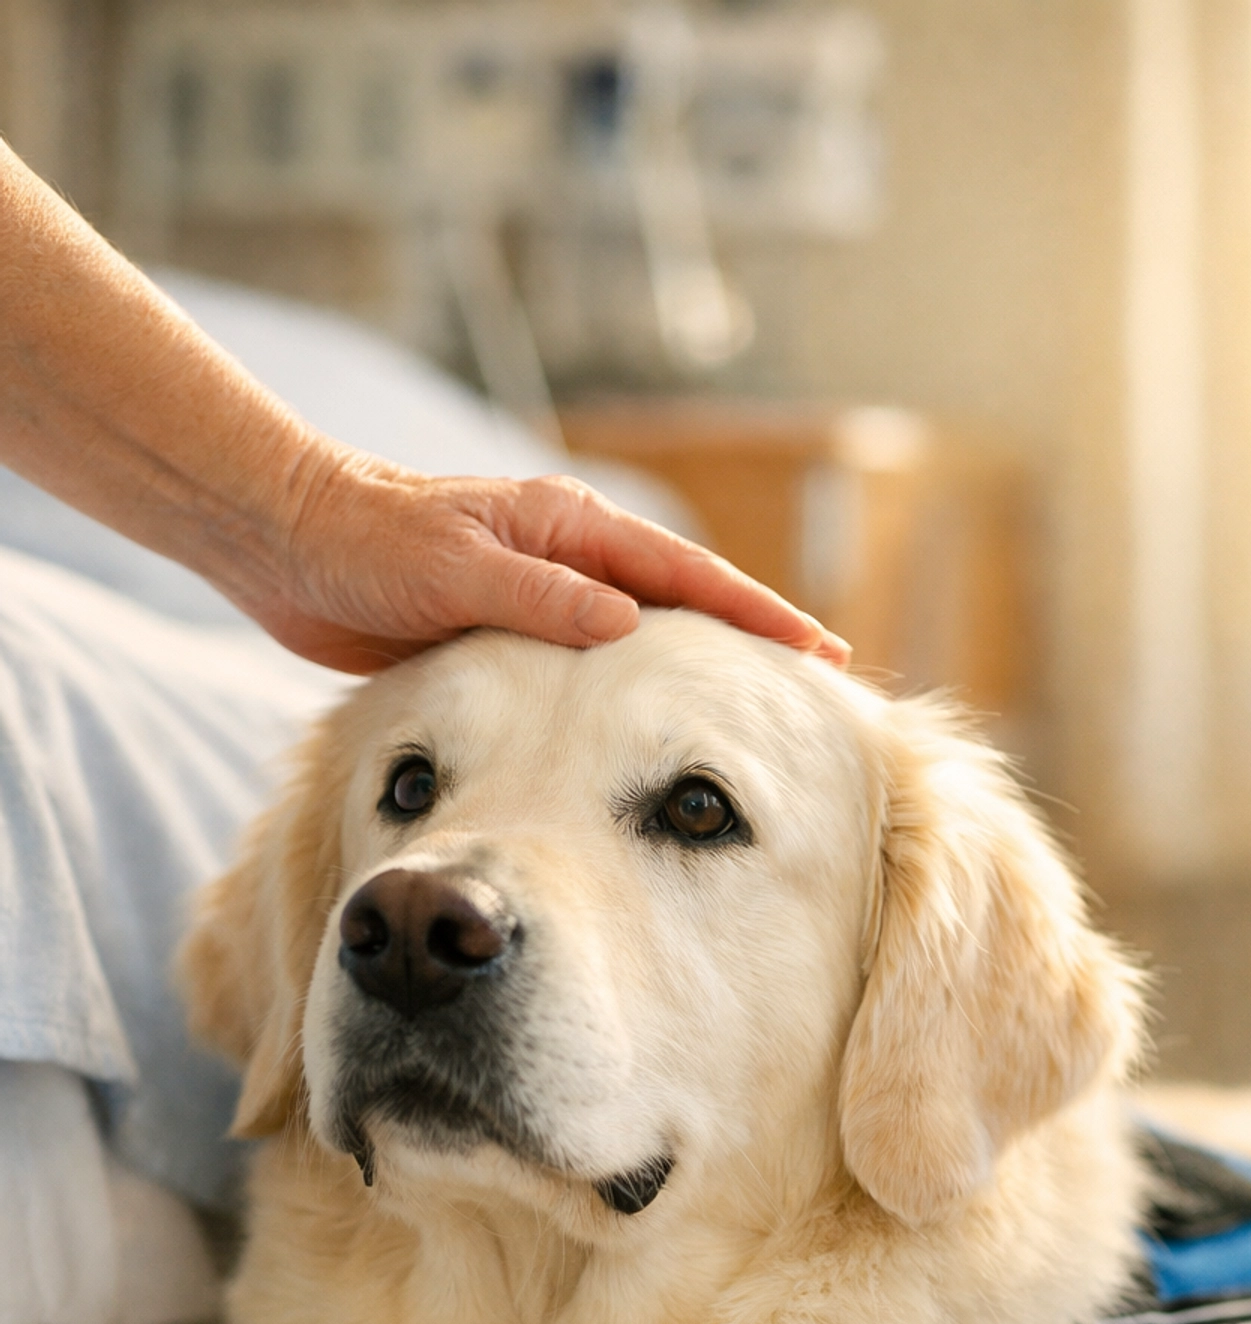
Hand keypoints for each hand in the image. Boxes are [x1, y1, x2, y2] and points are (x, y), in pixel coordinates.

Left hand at [246, 451, 850, 676]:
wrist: (286, 539)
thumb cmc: (364, 543)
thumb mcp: (456, 572)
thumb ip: (540, 600)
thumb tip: (627, 627)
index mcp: (569, 527)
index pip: (686, 574)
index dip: (755, 615)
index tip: (818, 651)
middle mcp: (568, 555)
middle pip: (682, 601)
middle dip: (750, 639)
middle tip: (820, 682)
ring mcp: (543, 592)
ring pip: (642, 637)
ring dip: (697, 667)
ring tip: (754, 711)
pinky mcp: (509, 632)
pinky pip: (591, 666)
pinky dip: (633, 691)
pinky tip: (652, 727)